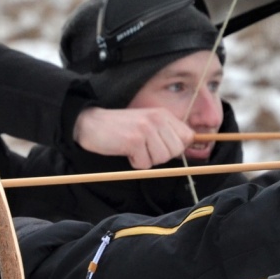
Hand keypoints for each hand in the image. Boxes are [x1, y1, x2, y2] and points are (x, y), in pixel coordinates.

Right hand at [74, 106, 195, 169]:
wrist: (91, 123)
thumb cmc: (121, 128)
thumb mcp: (148, 124)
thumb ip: (166, 133)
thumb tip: (184, 149)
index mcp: (163, 114)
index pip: (188, 136)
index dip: (176, 147)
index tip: (162, 146)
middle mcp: (157, 119)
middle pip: (176, 150)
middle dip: (161, 155)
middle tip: (144, 148)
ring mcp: (146, 129)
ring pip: (162, 159)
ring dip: (147, 159)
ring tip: (135, 148)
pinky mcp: (134, 141)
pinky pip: (145, 164)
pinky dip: (135, 162)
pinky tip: (126, 150)